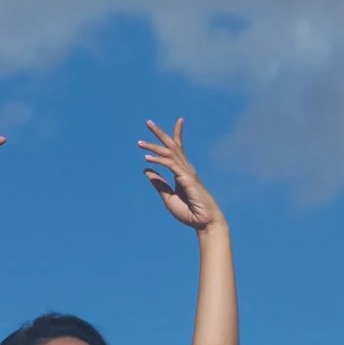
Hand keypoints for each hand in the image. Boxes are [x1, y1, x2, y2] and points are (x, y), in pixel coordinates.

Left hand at [139, 118, 223, 232]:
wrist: (204, 222)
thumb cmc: (190, 213)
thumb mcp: (168, 197)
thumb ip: (159, 183)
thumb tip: (147, 170)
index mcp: (183, 173)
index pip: (177, 150)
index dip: (173, 135)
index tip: (162, 128)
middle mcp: (186, 169)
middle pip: (172, 145)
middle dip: (160, 133)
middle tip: (148, 122)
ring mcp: (187, 172)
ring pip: (169, 152)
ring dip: (154, 146)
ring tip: (139, 142)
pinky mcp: (186, 178)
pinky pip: (170, 164)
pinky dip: (158, 159)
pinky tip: (147, 158)